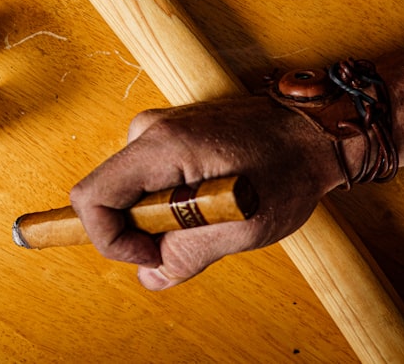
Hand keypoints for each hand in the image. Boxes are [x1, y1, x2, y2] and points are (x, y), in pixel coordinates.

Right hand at [69, 96, 344, 289]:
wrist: (311, 128)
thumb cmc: (288, 167)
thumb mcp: (244, 225)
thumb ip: (189, 255)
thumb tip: (150, 275)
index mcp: (161, 146)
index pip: (92, 197)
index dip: (111, 240)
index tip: (154, 253)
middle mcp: (148, 130)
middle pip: (107, 197)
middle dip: (140, 230)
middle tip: (195, 232)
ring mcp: (154, 129)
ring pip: (125, 193)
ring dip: (159, 217)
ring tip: (211, 212)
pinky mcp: (164, 135)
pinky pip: (143, 182)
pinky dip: (168, 202)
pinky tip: (209, 198)